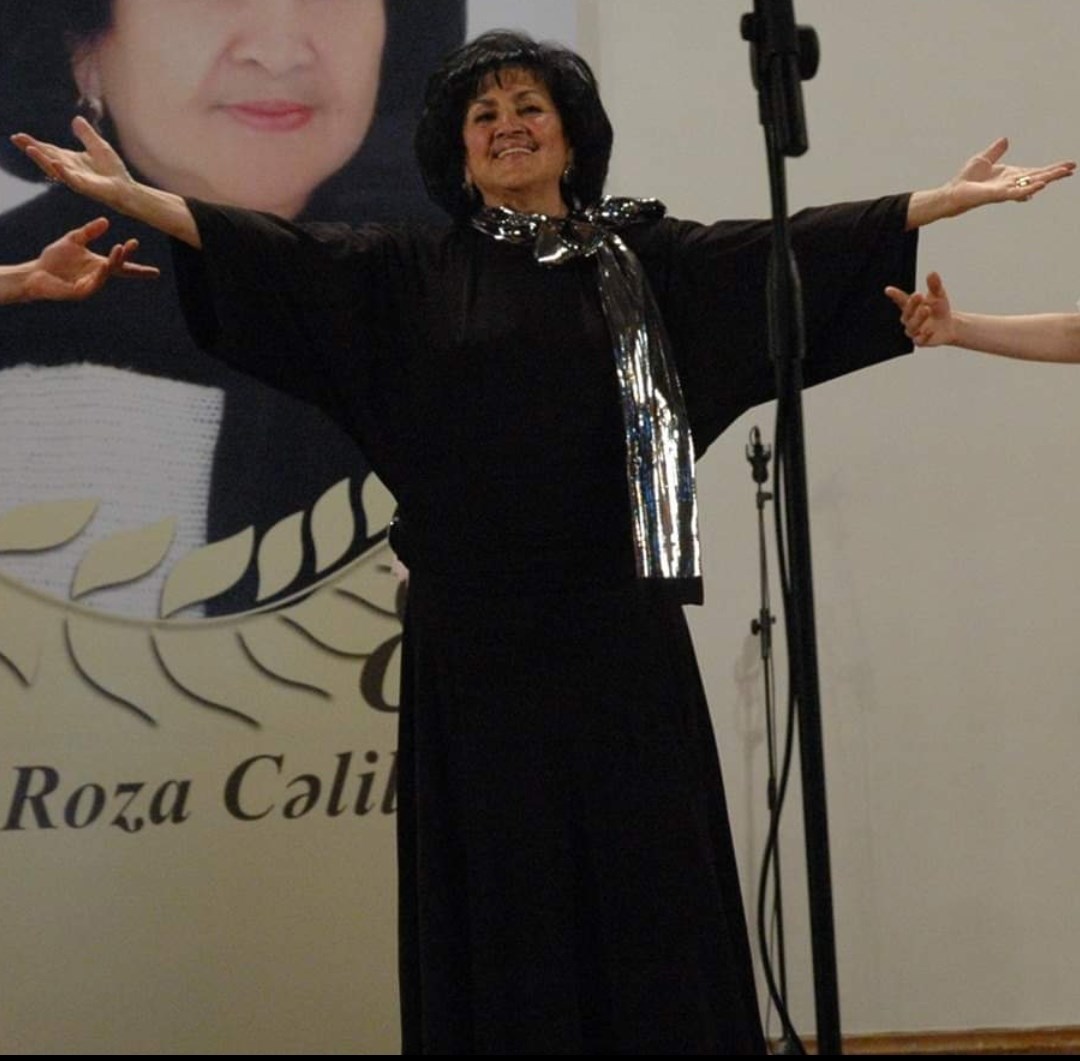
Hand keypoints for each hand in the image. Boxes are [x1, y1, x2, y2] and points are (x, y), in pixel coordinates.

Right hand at [10, 116, 136, 210]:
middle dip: (32, 149)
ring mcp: (76, 178)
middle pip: (47, 157)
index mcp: (70, 160)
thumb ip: (86, 134)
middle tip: (17, 139)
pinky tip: (56, 164)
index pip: (49, 149)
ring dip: (42, 159)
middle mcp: (69, 169)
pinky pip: (72, 179)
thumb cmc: (112, 170)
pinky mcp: (85, 187)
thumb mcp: (98, 146)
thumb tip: (76, 119)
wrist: (126, 188)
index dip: (34, 143)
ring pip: (55, 169)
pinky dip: (64, 172)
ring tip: (30, 149)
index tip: (18, 136)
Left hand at [21, 217, 159, 302]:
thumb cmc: (54, 259)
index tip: (156, 272)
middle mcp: (98, 276)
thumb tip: (107, 221)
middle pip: (117, 267)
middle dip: (125, 256)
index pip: (123, 266)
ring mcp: (90, 285)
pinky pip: (94, 283)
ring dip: (114, 262)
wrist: (35, 273)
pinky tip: (104, 265)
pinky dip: (100, 275)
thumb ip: (89, 231)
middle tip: (132, 244)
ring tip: (119, 248)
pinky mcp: (80, 292)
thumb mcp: (73, 240)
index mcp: (99, 264)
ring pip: (107, 274)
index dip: (139, 269)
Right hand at [884, 271, 954, 346]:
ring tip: (926, 309)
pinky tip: (930, 329)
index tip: (888, 290)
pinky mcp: (921, 341)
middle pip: (906, 314)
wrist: (950, 326)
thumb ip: (934, 285)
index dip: (895, 296)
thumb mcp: (939, 295)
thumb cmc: (939, 309)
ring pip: (911, 327)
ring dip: (918, 318)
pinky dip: (924, 335)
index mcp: (911, 307)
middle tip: (918, 295)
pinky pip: (919, 340)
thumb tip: (932, 273)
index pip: (901, 301)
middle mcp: (910, 319)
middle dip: (911, 305)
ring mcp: (915, 331)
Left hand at [906, 138, 1075, 228]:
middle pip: (1038, 177)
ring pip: (1030, 185)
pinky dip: (1028, 189)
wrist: (953, 192)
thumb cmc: (966, 179)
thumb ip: (996, 151)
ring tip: (1061, 175)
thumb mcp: (983, 159)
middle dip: (1055, 174)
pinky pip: (1016, 193)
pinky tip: (1040, 185)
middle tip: (1072, 169)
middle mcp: (1012, 184)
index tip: (1069, 166)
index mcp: (1011, 176)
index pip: (1036, 171)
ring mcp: (1006, 190)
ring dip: (1046, 180)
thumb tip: (1005, 139)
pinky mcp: (997, 195)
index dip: (1052, 168)